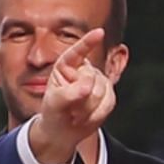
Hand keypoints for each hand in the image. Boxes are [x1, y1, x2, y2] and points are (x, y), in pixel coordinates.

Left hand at [26, 30, 115, 163]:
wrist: (62, 130)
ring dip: (87, 109)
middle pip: (92, 80)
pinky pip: (109, 102)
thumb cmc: (54, 112)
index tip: (99, 33)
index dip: (88, 42)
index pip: (77, 52)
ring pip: (102, 92)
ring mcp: (98, 81)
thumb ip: (69, 94)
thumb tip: (87, 88)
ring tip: (76, 113)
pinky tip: (86, 117)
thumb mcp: (54, 103)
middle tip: (69, 109)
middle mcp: (84, 69)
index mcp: (66, 65)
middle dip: (81, 100)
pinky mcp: (108, 94)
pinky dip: (97, 114)